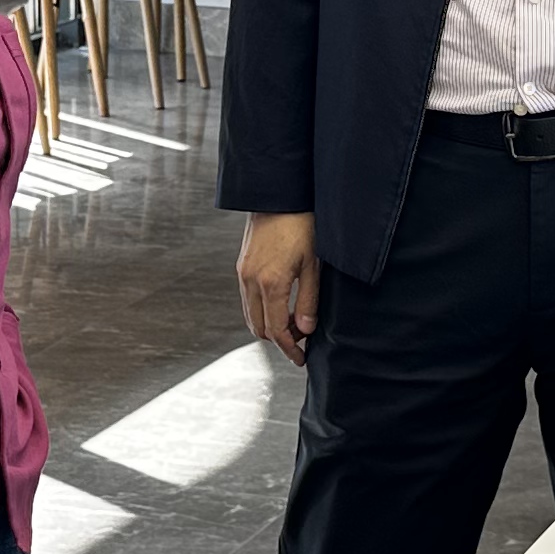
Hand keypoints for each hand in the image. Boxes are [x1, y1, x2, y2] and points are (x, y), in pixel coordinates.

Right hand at [239, 211, 320, 364]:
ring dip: (269, 325)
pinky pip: (247, 299)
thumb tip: (305, 330)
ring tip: (293, 323)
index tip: (301, 358)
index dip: (289, 348)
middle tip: (300, 340)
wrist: (279, 195)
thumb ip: (308, 300)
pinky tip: (280, 304)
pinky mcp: (241, 266)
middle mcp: (251, 281)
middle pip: (258, 328)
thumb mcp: (312, 265)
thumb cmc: (302, 225)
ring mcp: (243, 273)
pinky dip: (261, 310)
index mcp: (271, 283)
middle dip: (279, 340)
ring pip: (250, 315)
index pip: (276, 330)